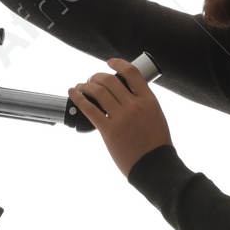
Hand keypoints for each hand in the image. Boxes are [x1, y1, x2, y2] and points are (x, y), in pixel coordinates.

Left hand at [69, 58, 172, 177]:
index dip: (118, 64)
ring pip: (98, 91)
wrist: (154, 166)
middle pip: (110, 80)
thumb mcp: (156, 117)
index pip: (131, 72)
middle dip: (97, 77)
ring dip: (86, 85)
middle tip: (92, 80)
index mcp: (149, 100)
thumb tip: (127, 94)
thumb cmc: (156, 145)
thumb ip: (143, 103)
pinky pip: (89, 109)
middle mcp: (134, 106)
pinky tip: (73, 93)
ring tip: (81, 86)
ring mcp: (121, 118)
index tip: (109, 63)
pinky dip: (78, 98)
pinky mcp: (109, 131)